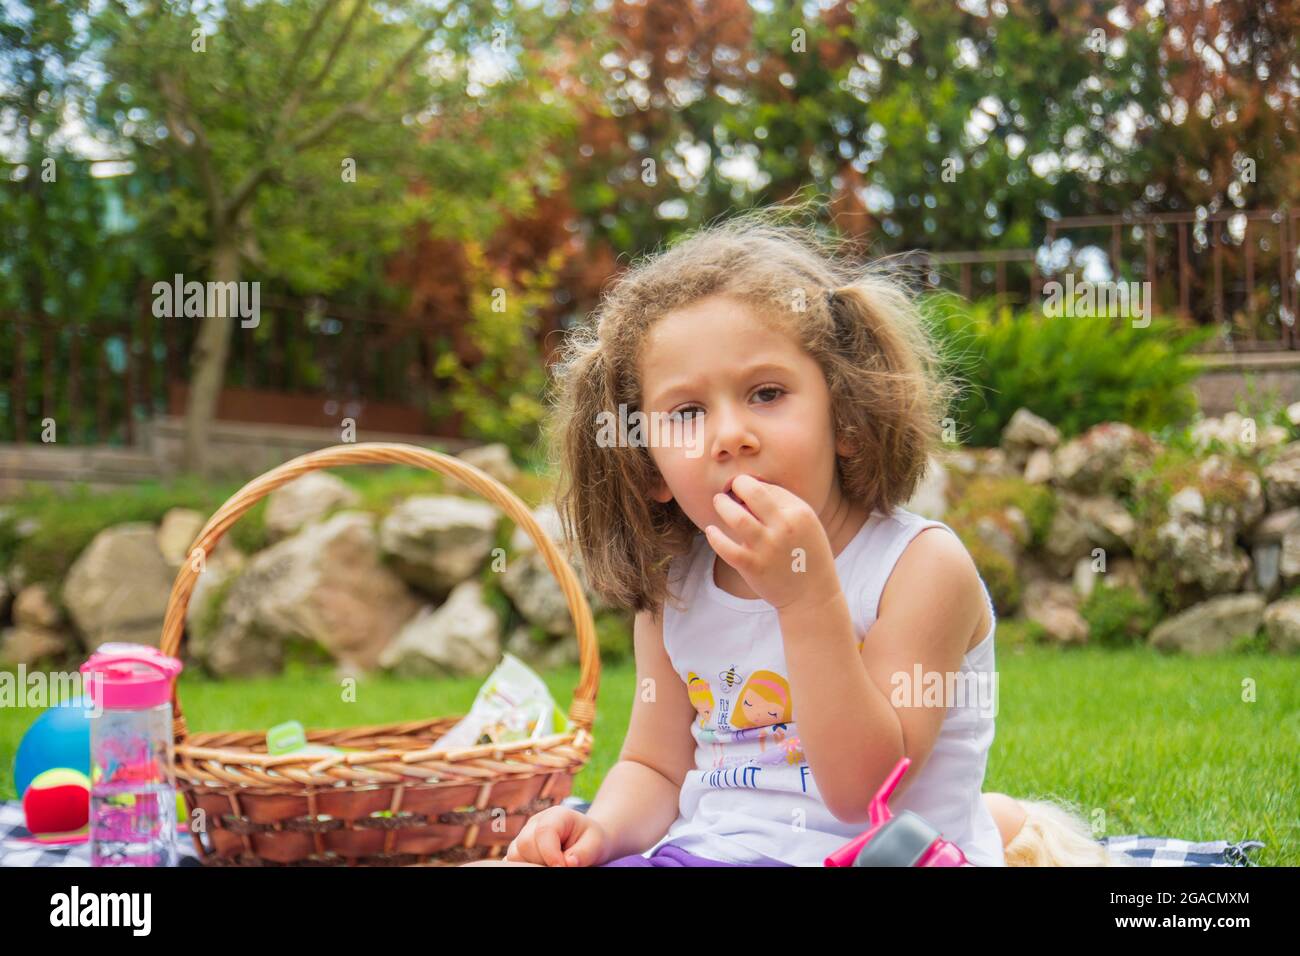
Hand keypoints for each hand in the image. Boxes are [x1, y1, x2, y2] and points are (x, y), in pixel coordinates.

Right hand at [505, 806, 609, 866]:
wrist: (586, 841)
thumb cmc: (591, 841)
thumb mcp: (596, 844)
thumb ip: (583, 853)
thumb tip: (568, 863)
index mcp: (556, 815)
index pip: (543, 831)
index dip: (550, 853)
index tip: (563, 867)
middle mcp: (535, 824)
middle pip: (525, 844)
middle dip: (541, 861)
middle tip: (561, 867)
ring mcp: (523, 837)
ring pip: (514, 855)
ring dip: (532, 866)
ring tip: (552, 866)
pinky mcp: (518, 852)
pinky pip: (510, 863)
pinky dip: (523, 867)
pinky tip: (541, 867)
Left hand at [705, 475, 840, 612]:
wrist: (813, 595)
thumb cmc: (806, 555)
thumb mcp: (807, 524)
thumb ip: (784, 506)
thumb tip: (751, 489)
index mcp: (800, 513)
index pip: (769, 488)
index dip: (754, 486)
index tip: (748, 493)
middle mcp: (785, 527)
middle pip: (753, 492)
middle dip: (738, 484)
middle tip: (730, 489)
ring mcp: (768, 547)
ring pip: (737, 518)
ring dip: (723, 505)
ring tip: (719, 502)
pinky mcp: (753, 566)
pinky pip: (726, 548)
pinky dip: (715, 537)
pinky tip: (711, 531)